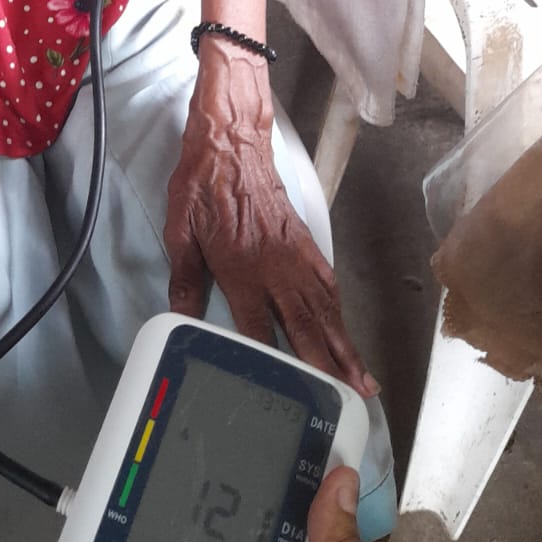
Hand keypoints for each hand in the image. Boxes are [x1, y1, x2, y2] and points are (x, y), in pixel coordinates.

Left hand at [163, 47, 377, 397]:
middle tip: (351, 398)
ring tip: (361, 377)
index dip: (275, 361)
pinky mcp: (303, 241)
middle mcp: (274, 267)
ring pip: (324, 308)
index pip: (260, 327)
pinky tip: (343, 326)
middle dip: (328, 365)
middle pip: (306, 326)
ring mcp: (294, 254)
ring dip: (343, 344)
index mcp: (241, 270)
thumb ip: (185, 280)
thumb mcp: (180, 232)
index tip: (292, 391)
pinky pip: (326, 282)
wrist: (230, 143)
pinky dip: (338, 309)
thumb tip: (181, 318)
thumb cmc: (201, 186)